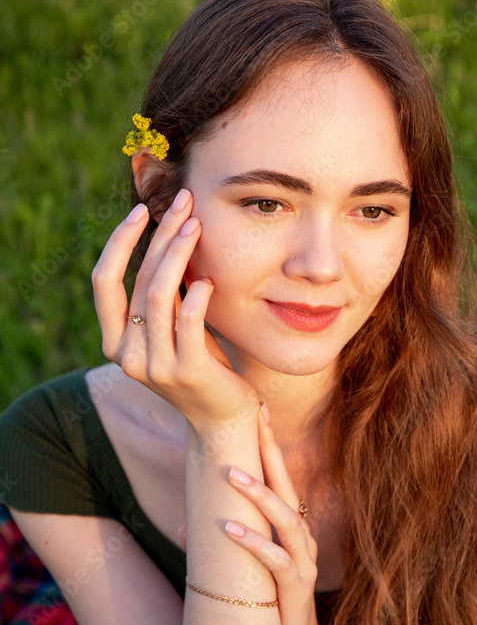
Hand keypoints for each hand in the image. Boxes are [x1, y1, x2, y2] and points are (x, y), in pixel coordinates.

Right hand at [91, 192, 258, 431]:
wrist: (223, 419)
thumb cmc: (201, 366)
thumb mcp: (173, 328)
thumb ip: (163, 296)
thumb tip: (168, 236)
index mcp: (115, 342)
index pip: (104, 282)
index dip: (118, 243)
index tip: (141, 211)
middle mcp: (127, 355)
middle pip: (137, 280)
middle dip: (160, 236)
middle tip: (184, 205)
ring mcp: (155, 365)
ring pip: (159, 295)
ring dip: (179, 254)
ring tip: (197, 227)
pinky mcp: (188, 371)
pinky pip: (187, 321)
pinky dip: (197, 295)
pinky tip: (209, 279)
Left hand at [223, 405, 330, 624]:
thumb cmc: (270, 607)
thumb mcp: (249, 570)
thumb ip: (228, 544)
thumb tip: (191, 525)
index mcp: (292, 531)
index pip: (282, 479)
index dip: (271, 446)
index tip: (258, 411)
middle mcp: (301, 540)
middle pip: (288, 487)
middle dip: (271, 452)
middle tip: (254, 419)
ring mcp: (301, 564)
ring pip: (286, 519)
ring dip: (258, 494)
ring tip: (230, 472)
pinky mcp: (295, 590)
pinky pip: (275, 561)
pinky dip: (253, 543)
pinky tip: (229, 530)